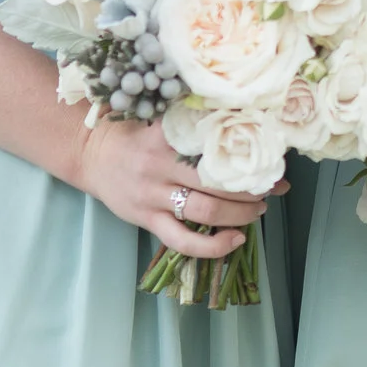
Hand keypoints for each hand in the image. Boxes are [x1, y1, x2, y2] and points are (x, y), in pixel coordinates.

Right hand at [72, 118, 270, 257]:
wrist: (93, 154)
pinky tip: (236, 240)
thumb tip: (252, 125)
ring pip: (206, 210)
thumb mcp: (167, 121)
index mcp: (171, 136)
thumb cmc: (139, 134)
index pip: (218, 143)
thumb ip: (200, 124)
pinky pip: (182, 241)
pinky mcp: (146, 219)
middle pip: (218, 180)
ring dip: (241, 213)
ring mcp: (153, 196)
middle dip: (252, 187)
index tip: (273, 156)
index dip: (250, 151)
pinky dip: (213, 246)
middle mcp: (162, 166)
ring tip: (258, 210)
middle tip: (272, 186)